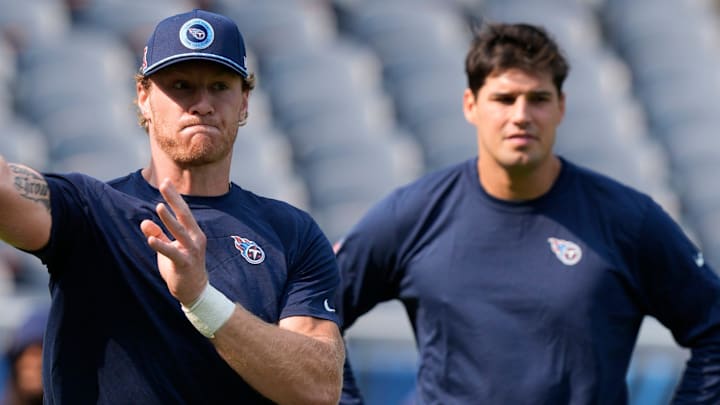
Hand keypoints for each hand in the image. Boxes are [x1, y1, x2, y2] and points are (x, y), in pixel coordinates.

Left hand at [140, 178, 207, 304]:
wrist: (194, 290)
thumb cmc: (182, 267)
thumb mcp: (169, 249)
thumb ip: (159, 235)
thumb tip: (144, 222)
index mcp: (193, 233)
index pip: (183, 211)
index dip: (174, 197)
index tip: (166, 181)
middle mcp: (195, 239)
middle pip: (184, 215)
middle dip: (173, 199)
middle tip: (165, 184)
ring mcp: (192, 251)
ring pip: (179, 231)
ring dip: (169, 219)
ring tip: (158, 207)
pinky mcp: (185, 264)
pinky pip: (172, 253)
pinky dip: (161, 245)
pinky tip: (150, 239)